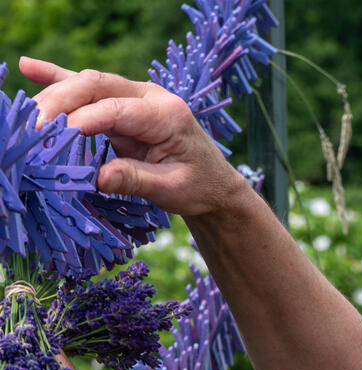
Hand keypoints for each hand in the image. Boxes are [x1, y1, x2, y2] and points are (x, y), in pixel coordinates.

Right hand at [19, 57, 236, 217]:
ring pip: (87, 85)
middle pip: (96, 86)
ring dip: (55, 96)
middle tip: (36, 128)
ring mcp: (135, 97)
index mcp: (166, 114)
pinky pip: (88, 89)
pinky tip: (30, 67)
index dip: (83, 120)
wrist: (214, 183)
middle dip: (61, 103)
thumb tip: (99, 178)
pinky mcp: (123, 105)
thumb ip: (137, 180)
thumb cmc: (198, 187)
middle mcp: (149, 97)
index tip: (56, 138)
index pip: (115, 108)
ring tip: (29, 116)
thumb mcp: (172, 190)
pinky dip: (58, 79)